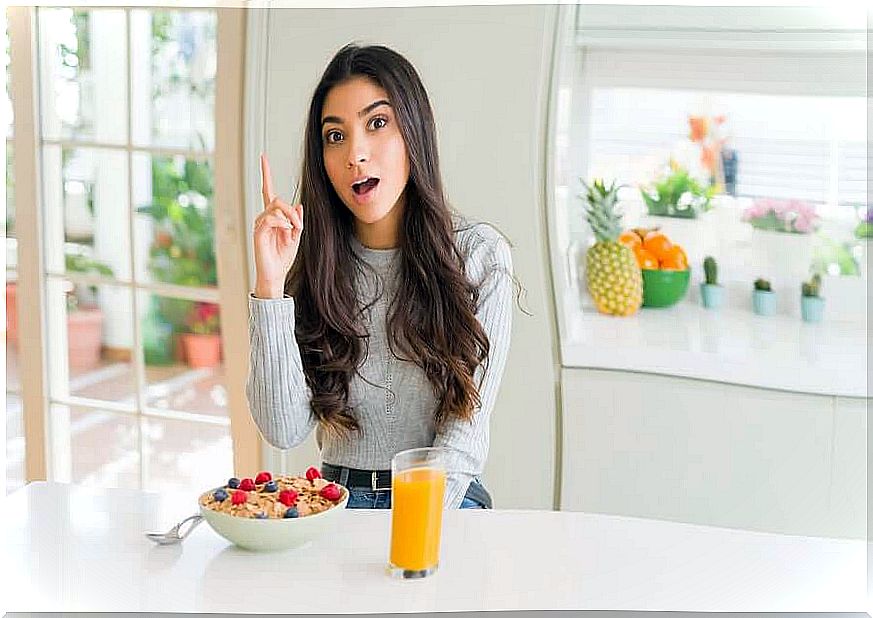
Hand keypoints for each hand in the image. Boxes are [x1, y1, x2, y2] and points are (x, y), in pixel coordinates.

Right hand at [253, 153, 303, 298]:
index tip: (263, 157)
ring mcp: (259, 224)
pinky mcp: (258, 232)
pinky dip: (281, 223)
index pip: (268, 191)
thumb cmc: (283, 257)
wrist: (276, 274)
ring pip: (275, 207)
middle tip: (299, 226)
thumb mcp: (296, 236)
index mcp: (273, 216)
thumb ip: (297, 221)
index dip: (266, 174)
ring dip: (289, 218)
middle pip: (276, 199)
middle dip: (290, 210)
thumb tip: (298, 206)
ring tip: (294, 231)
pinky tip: (285, 231)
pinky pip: (270, 218)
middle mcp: (264, 217)